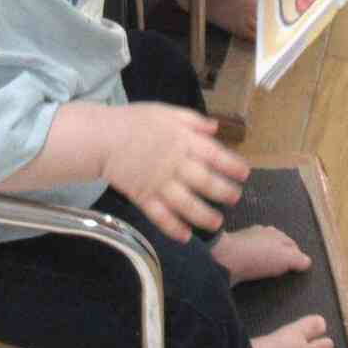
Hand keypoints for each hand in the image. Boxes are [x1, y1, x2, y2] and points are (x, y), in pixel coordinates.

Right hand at [104, 103, 249, 240]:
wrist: (103, 137)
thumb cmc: (135, 121)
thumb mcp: (167, 111)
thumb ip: (192, 121)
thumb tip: (215, 128)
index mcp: (184, 141)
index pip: (215, 155)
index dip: (232, 165)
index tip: (244, 174)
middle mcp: (176, 165)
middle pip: (205, 182)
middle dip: (223, 192)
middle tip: (235, 198)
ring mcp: (160, 183)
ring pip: (187, 203)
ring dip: (203, 215)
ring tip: (216, 223)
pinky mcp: (144, 197)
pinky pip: (160, 216)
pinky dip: (173, 227)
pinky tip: (185, 236)